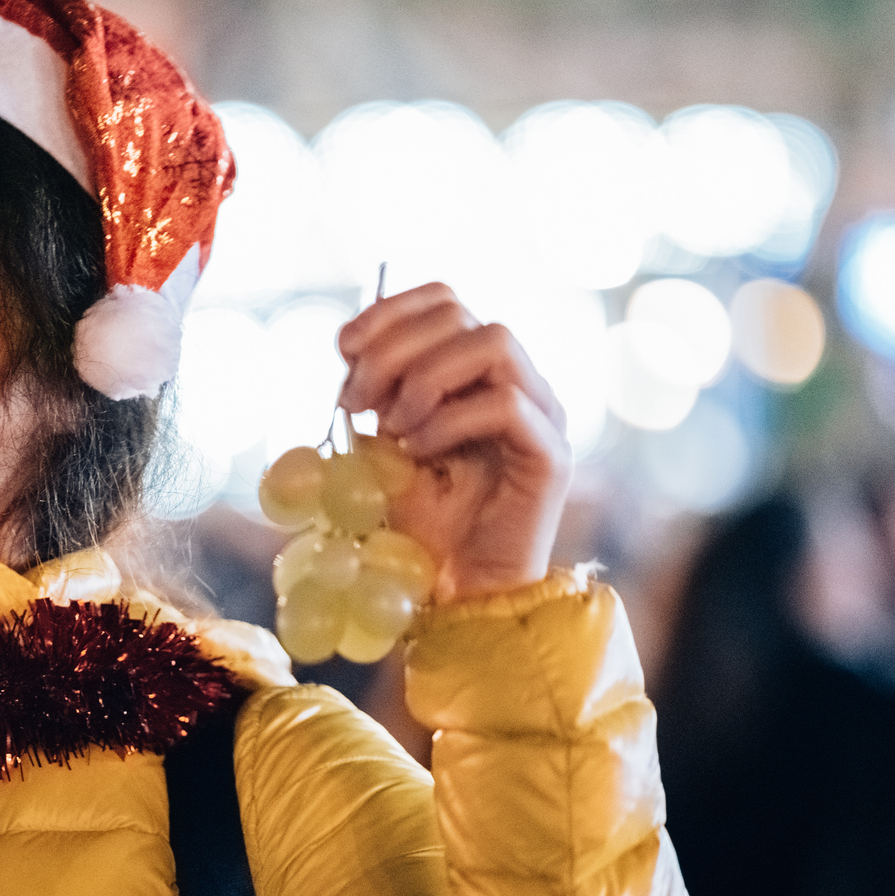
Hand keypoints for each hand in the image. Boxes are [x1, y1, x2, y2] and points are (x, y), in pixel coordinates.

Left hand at [337, 284, 571, 602]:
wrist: (458, 594)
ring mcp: (541, 414)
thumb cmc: (423, 526)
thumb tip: (350, 347)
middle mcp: (518, 381)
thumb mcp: (381, 447)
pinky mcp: (551, 453)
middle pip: (462, 314)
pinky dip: (449, 421)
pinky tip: (417, 453)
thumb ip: (375, 395)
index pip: (445, 301)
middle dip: (393, 349)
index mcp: (477, 372)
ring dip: (427, 376)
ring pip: (494, 340)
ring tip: (394, 426)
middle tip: (356, 400)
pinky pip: (506, 404)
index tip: (343, 349)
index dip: (390, 312)